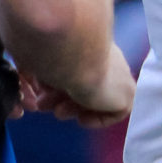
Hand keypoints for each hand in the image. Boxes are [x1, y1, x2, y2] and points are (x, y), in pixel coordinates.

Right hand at [19, 42, 135, 127]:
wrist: (75, 56)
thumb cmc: (52, 52)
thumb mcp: (41, 57)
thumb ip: (41, 64)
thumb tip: (33, 75)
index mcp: (91, 43)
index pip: (78, 69)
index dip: (58, 83)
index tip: (40, 90)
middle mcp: (108, 57)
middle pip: (86, 84)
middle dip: (61, 97)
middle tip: (42, 105)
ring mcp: (121, 75)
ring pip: (96, 98)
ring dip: (72, 108)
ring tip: (57, 112)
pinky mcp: (127, 93)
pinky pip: (114, 112)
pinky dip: (96, 118)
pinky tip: (81, 119)